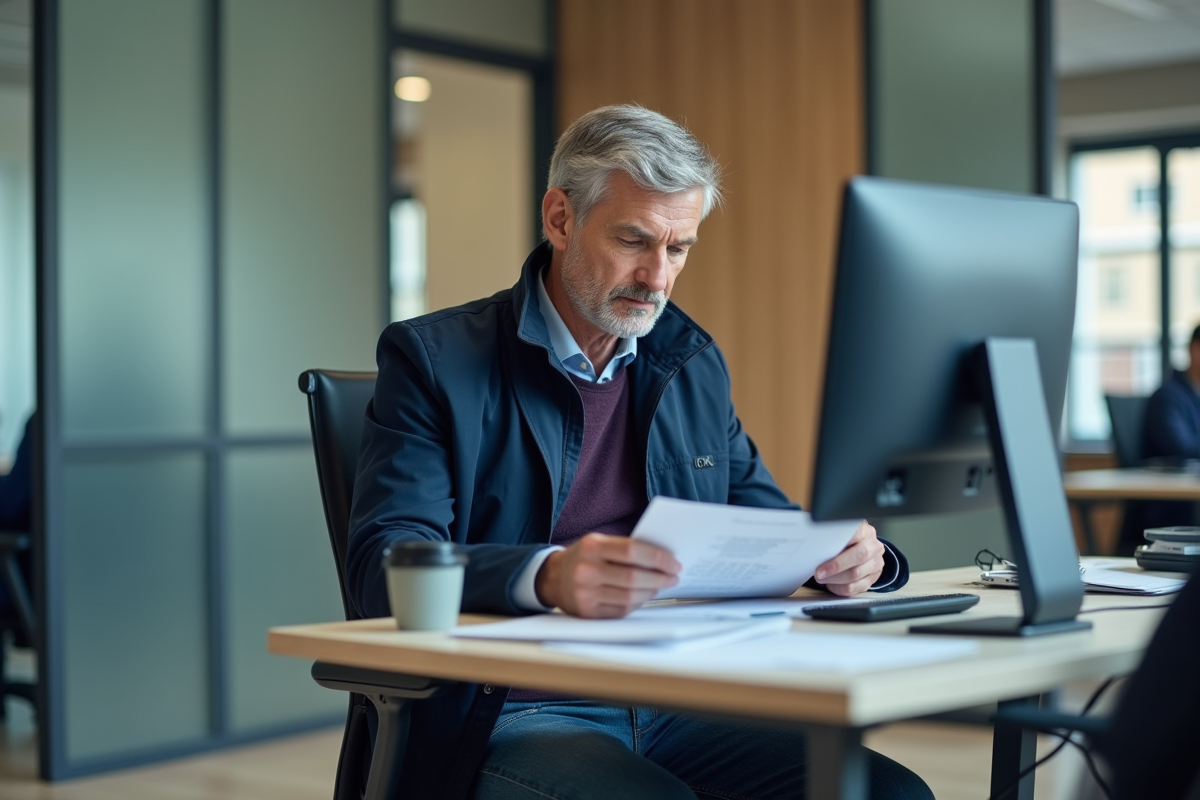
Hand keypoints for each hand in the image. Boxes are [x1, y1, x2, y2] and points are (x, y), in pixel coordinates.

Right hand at [535, 533, 681, 617]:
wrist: (552, 578)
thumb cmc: (583, 557)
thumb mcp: (598, 542)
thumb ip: (625, 547)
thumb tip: (662, 558)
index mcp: (592, 547)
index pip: (632, 551)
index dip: (658, 558)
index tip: (674, 562)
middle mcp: (587, 570)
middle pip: (633, 577)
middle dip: (660, 578)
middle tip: (673, 577)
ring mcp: (586, 593)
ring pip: (630, 597)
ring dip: (651, 592)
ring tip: (660, 586)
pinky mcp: (588, 612)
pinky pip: (621, 610)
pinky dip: (637, 603)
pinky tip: (643, 596)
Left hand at [812, 521, 883, 596]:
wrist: (862, 549)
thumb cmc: (846, 541)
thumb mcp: (841, 534)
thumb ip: (833, 538)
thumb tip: (815, 546)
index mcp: (865, 531)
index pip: (855, 533)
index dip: (838, 542)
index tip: (822, 552)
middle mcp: (873, 546)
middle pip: (859, 556)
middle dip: (836, 566)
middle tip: (819, 572)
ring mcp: (876, 563)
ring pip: (856, 575)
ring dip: (835, 579)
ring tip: (822, 578)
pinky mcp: (873, 578)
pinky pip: (856, 588)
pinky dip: (840, 588)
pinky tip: (832, 584)